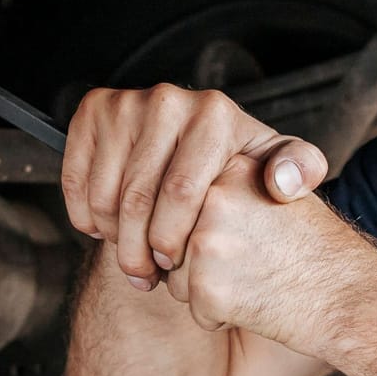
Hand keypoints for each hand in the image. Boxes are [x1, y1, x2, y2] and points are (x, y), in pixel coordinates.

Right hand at [62, 85, 327, 288]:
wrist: (201, 143)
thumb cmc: (243, 169)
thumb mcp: (283, 170)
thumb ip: (301, 173)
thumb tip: (281, 182)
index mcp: (214, 114)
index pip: (180, 193)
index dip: (171, 241)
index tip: (174, 266)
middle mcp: (168, 99)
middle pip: (137, 197)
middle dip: (138, 250)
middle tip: (147, 276)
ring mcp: (127, 102)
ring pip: (104, 193)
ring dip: (112, 239)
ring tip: (133, 257)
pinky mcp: (94, 111)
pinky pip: (75, 178)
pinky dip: (84, 215)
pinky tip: (106, 229)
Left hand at [162, 155, 369, 354]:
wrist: (354, 299)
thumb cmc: (319, 252)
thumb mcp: (281, 193)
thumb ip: (232, 185)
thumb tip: (171, 198)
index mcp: (232, 168)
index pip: (190, 205)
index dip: (222, 230)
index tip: (258, 237)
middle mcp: (215, 197)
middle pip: (176, 239)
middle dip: (208, 262)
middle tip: (261, 262)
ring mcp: (209, 241)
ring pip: (179, 277)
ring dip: (211, 290)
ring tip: (260, 282)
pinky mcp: (206, 286)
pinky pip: (195, 311)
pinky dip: (220, 318)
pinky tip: (260, 305)